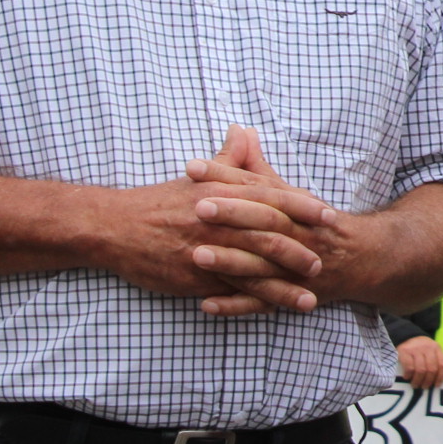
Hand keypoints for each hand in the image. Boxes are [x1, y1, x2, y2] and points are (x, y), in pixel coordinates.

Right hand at [90, 128, 331, 314]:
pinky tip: (273, 311)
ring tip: (310, 298)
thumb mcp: (197, 176)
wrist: (114, 227)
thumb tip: (244, 131)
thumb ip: (228, 159)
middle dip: (300, 249)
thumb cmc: (160, 200)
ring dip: (284, 285)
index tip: (328, 215)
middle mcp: (219, 221)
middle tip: (325, 259)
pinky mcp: (194, 277)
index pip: (272, 198)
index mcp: (223, 193)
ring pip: (253, 270)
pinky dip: (254, 302)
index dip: (302, 207)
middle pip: (268, 235)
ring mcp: (207, 251)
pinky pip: (230, 292)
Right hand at [395, 336, 442, 388]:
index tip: (436, 385)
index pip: (442, 364)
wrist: (406, 335)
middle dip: (428, 381)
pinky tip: (407, 377)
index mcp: (436, 348)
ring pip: (421, 370)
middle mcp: (428, 348)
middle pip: (431, 369)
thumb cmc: (421, 348)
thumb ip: (435, 360)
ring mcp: (416, 349)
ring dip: (418, 380)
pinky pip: (409, 367)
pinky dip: (409, 375)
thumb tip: (437, 380)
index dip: (440, 376)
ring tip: (416, 385)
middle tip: (424, 387)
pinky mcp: (405, 352)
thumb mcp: (431, 350)